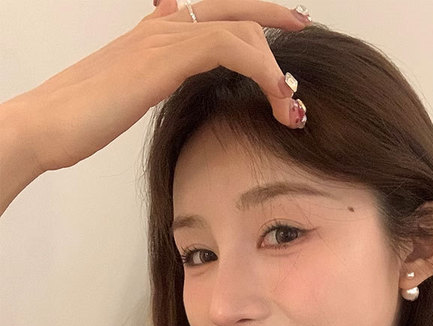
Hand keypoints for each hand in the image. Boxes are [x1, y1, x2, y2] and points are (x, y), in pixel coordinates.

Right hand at [7, 0, 308, 173]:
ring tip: (290, 104)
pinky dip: (262, 70)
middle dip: (275, 18)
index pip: (214, 13)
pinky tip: (274, 98)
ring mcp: (162, 39)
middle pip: (233, 8)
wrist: (45, 124)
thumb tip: (168, 76)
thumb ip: (152, 79)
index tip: (283, 28)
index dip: (253, 15)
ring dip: (274, 67)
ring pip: (239, 29)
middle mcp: (161, 27)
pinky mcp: (164, 59)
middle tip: (303, 33)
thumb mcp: (125, 94)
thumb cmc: (80, 119)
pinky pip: (229, 47)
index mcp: (154, 34)